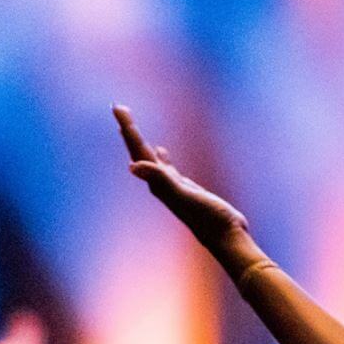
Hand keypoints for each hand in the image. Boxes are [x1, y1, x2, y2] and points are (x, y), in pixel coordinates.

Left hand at [113, 105, 248, 245]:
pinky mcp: (186, 188)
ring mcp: (173, 186)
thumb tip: (132, 166)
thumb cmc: (207, 217)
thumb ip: (160, 179)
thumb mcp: (183, 195)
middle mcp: (160, 183)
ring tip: (132, 127)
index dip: (128, 128)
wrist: (226, 236)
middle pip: (139, 151)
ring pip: (151, 159)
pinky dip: (161, 157)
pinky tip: (162, 151)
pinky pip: (167, 168)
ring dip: (141, 142)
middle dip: (129, 130)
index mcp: (158, 181)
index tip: (117, 107)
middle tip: (119, 107)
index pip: (138, 149)